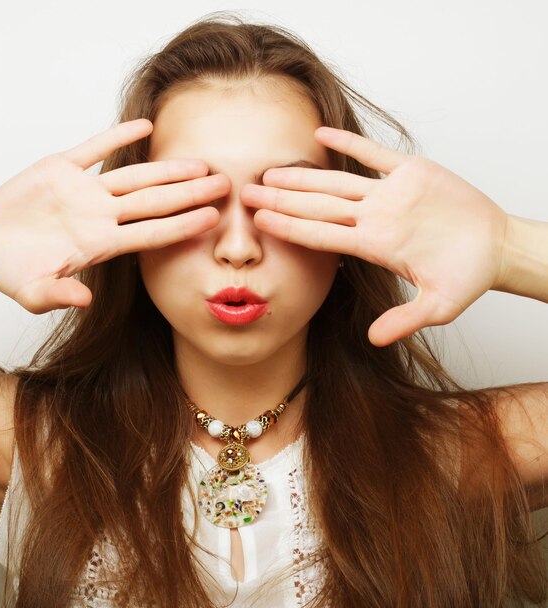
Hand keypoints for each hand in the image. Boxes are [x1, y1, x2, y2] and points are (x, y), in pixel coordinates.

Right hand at [0, 119, 225, 313]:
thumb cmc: (12, 272)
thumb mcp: (33, 291)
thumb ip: (58, 295)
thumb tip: (83, 300)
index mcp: (100, 244)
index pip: (152, 233)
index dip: (184, 225)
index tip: (214, 218)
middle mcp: (100, 216)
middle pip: (155, 202)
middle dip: (190, 193)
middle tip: (225, 184)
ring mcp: (83, 191)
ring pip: (133, 176)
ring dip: (165, 168)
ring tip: (199, 162)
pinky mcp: (60, 168)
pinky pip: (94, 148)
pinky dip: (117, 136)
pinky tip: (145, 126)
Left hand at [241, 127, 509, 346]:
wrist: (494, 249)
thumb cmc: (467, 276)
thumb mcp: (439, 305)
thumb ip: (405, 320)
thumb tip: (374, 340)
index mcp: (376, 245)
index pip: (322, 234)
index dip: (290, 226)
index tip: (259, 221)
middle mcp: (376, 217)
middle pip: (319, 206)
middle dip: (282, 200)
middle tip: (246, 193)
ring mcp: (391, 194)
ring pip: (338, 181)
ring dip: (304, 175)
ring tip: (271, 171)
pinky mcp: (413, 171)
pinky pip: (374, 154)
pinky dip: (349, 143)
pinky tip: (320, 133)